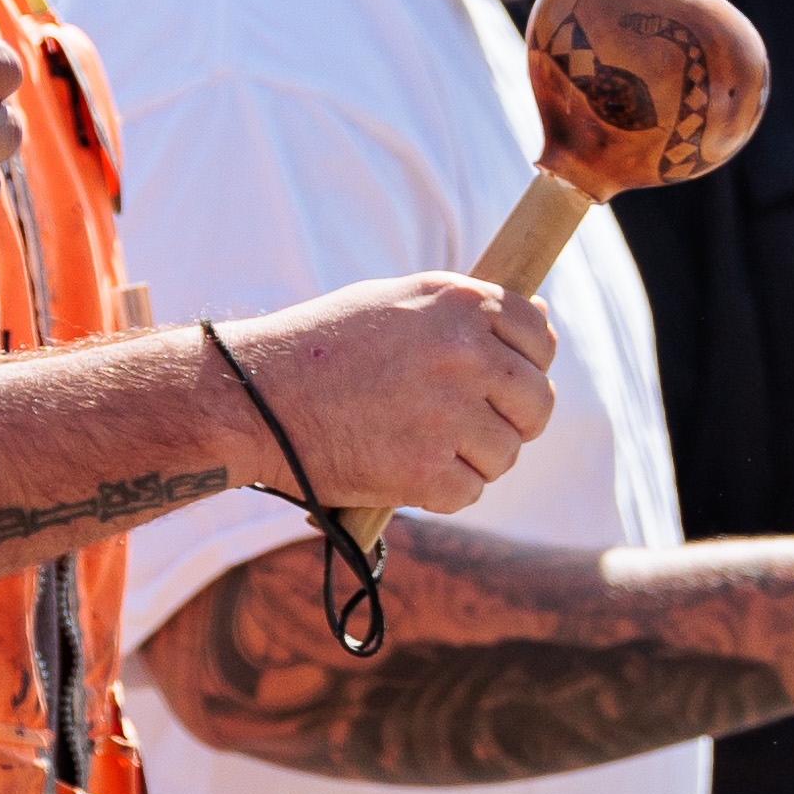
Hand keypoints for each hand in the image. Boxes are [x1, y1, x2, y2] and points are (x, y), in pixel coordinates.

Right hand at [210, 275, 559, 516]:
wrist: (251, 397)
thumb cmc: (319, 347)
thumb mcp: (396, 302)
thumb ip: (467, 312)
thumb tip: (541, 318)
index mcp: (460, 302)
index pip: (540, 336)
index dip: (528, 363)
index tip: (500, 380)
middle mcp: (463, 352)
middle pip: (537, 401)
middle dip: (513, 420)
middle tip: (470, 427)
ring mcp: (447, 413)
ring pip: (506, 453)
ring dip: (474, 459)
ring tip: (423, 447)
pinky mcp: (426, 470)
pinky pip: (470, 492)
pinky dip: (442, 492)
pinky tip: (405, 472)